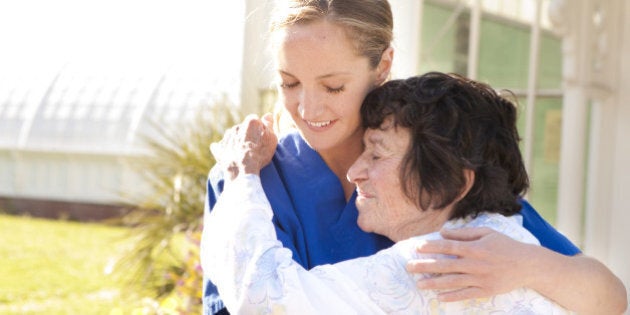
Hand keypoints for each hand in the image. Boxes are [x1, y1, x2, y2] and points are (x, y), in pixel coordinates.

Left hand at [210, 113, 277, 180]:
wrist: (243, 170)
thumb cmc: (260, 154)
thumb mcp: (271, 139)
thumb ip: (269, 125)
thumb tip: (268, 115)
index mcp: (250, 122)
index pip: (256, 121)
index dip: (260, 130)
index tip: (263, 139)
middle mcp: (237, 127)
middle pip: (243, 129)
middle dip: (247, 136)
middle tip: (254, 148)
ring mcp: (226, 137)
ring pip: (232, 136)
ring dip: (237, 142)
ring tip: (243, 154)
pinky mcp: (219, 149)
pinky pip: (220, 146)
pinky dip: (224, 149)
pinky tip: (227, 154)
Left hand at [406, 227, 536, 301]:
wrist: (528, 265)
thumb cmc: (505, 245)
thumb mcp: (486, 233)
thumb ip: (463, 233)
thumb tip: (443, 233)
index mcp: (475, 247)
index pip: (449, 247)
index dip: (432, 247)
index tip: (417, 248)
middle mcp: (476, 264)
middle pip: (446, 265)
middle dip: (426, 266)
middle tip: (408, 267)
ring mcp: (481, 278)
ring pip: (453, 282)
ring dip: (434, 283)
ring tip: (419, 284)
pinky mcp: (486, 290)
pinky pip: (466, 294)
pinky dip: (453, 296)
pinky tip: (439, 297)